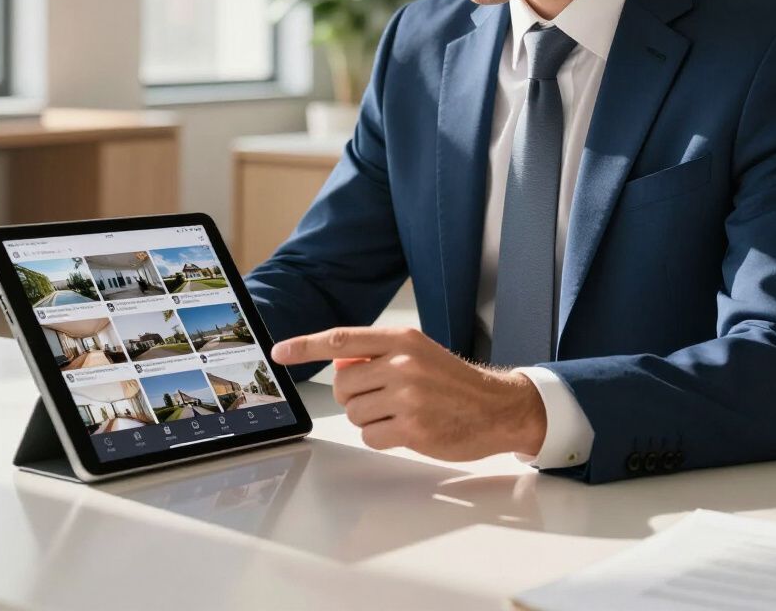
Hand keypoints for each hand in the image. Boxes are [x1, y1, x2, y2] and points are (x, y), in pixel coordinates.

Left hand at [270, 326, 545, 460]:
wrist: (497, 407)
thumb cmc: (453, 381)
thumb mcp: (418, 352)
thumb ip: (379, 354)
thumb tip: (338, 362)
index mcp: (401, 340)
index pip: (341, 339)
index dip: (306, 345)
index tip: (279, 351)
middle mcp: (402, 364)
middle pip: (343, 384)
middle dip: (354, 395)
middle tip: (382, 397)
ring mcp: (407, 396)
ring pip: (354, 412)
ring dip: (369, 417)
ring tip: (400, 412)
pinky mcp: (412, 428)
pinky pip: (371, 436)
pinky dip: (382, 436)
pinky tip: (406, 429)